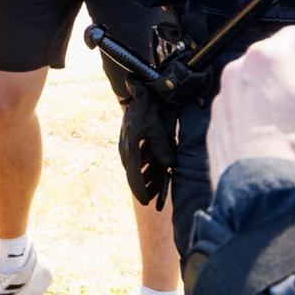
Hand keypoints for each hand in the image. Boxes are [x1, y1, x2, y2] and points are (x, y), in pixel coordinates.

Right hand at [118, 85, 177, 209]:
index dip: (139, 189)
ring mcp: (126, 146)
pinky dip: (144, 170)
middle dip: (141, 188)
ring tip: (154, 193)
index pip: (133, 175)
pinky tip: (154, 174)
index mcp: (129, 148)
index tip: (145, 202)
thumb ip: (162, 146)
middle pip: (132, 175)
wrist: (138, 93)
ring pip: (134, 169)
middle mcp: (125, 149)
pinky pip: (136, 161)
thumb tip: (169, 165)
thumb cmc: (147, 109)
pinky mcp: (131, 142)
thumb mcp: (155, 127)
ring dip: (144, 180)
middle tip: (150, 202)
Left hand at [208, 27, 294, 185]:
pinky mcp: (219, 129)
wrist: (266, 190)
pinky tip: (285, 135)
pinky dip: (264, 117)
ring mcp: (225, 102)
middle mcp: (238, 73)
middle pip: (278, 60)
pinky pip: (245, 114)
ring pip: (260, 87)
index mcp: (267, 57)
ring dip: (284, 93)